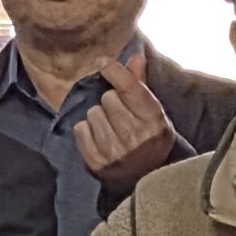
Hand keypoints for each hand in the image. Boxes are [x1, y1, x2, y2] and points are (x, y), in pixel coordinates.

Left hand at [73, 71, 182, 188]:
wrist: (143, 180)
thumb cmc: (148, 139)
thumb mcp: (152, 112)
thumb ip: (140, 84)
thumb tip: (135, 56)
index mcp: (154, 121)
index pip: (129, 87)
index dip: (114, 71)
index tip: (102, 62)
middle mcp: (135, 137)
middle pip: (108, 98)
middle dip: (111, 103)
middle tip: (120, 116)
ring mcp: (115, 152)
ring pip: (92, 113)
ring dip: (98, 118)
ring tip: (111, 129)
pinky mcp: (96, 162)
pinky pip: (80, 129)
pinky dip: (87, 132)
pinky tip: (100, 139)